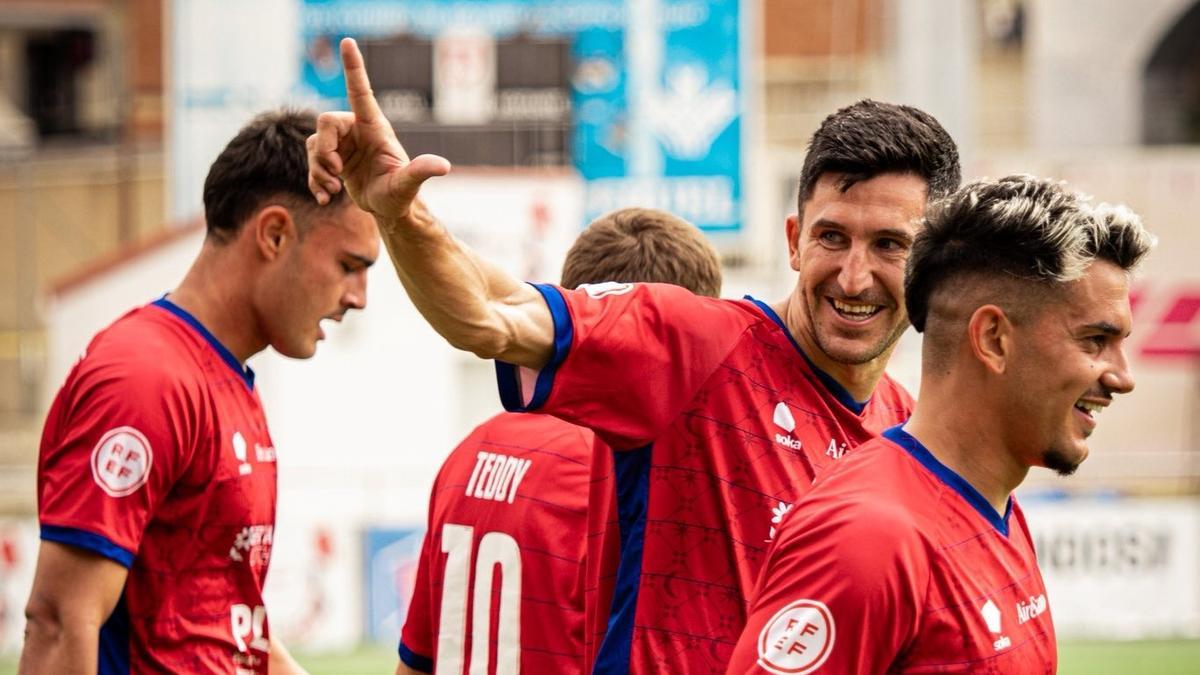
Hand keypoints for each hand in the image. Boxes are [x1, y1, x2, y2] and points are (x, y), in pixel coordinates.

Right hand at [306, 38, 450, 220]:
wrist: (388, 209)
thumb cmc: (401, 194)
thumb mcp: (407, 185)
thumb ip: (420, 172)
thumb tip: (444, 167)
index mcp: (374, 128)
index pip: (360, 92)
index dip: (353, 67)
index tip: (347, 41)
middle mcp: (356, 130)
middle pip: (324, 122)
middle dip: (323, 150)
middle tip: (336, 172)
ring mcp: (342, 144)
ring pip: (313, 145)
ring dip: (318, 171)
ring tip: (334, 190)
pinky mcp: (332, 159)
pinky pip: (311, 162)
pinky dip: (315, 182)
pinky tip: (326, 199)